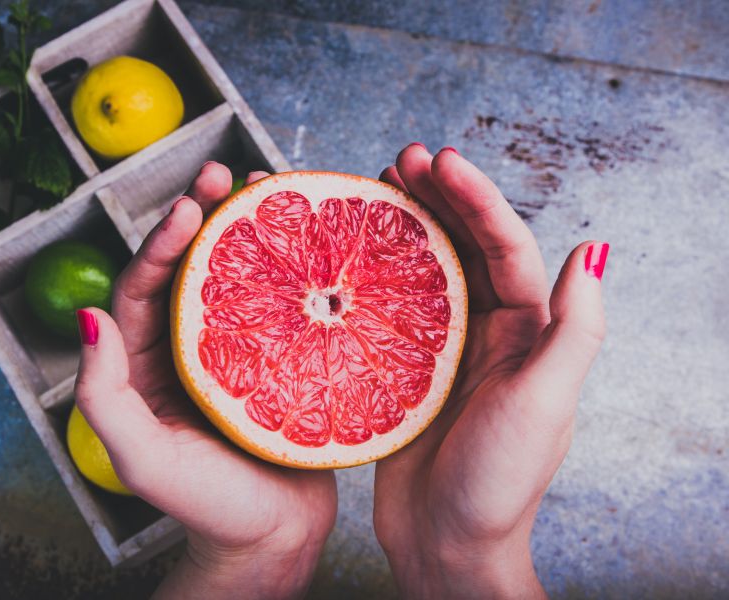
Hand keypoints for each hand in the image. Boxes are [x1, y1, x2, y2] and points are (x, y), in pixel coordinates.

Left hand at [74, 163, 336, 599]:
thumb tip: (87, 316)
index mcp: (149, 363)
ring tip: (267, 186)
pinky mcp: (283, 355)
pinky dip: (292, 267)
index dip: (162, 244)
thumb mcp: (142, 457)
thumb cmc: (207, 504)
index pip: (144, 289)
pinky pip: (282, 301)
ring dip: (251, 229)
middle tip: (225, 174)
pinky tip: (310, 240)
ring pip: (240, 275)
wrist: (274, 536)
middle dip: (206, 216)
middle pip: (193, 267)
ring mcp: (241, 347)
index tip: (189, 207)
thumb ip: (102, 393)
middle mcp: (192, 345)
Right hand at [373, 144, 608, 598]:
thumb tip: (592, 250)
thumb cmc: (499, 483)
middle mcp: (489, 332)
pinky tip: (350, 253)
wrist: (446, 546)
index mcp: (528, 333)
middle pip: (465, 247)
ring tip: (378, 185)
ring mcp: (444, 349)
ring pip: (427, 271)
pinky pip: (391, 309)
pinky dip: (374, 276)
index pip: (505, 247)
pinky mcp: (406, 370)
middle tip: (403, 158)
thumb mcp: (546, 404)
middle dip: (440, 198)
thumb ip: (575, 329)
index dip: (477, 199)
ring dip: (406, 226)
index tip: (442, 161)